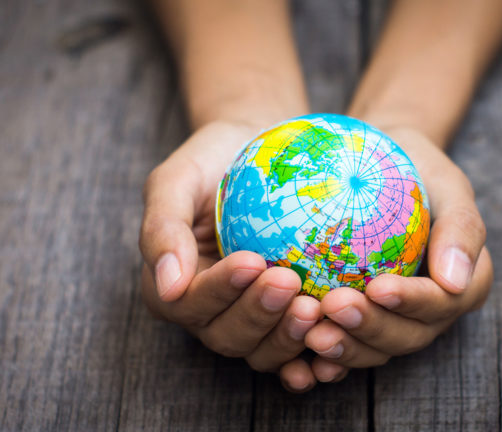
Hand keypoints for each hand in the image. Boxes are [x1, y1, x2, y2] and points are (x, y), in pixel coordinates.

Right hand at [139, 120, 322, 391]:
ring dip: (288, 337)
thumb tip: (167, 288)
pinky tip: (339, 337)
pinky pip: (300, 349)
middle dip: (258, 314)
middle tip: (290, 282)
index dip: (221, 289)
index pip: (191, 302)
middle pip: (228, 335)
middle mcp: (210, 315)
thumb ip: (162, 228)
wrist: (262, 149)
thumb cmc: (214, 160)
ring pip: (263, 351)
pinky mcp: (288, 323)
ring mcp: (252, 324)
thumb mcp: (178, 180)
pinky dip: (317, 352)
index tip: (253, 261)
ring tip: (316, 308)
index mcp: (174, 289)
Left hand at [304, 126, 492, 380]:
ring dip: (343, 347)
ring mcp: (393, 325)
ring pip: (372, 350)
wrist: (378, 169)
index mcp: (462, 287)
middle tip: (332, 307)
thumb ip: (461, 228)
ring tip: (310, 332)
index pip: (441, 303)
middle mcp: (429, 315)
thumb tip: (455, 282)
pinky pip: (341, 345)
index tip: (377, 287)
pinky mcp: (357, 326)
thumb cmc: (417, 170)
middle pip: (405, 336)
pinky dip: (321, 354)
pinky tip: (294, 352)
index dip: (412, 302)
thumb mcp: (448, 184)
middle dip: (370, 328)